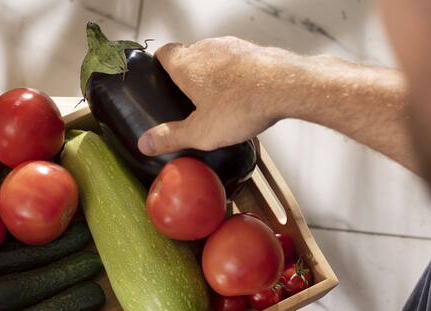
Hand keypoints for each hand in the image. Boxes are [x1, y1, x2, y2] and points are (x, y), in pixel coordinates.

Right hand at [138, 37, 299, 155]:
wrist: (285, 86)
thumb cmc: (243, 105)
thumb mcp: (200, 132)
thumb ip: (171, 137)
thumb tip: (145, 143)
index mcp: (186, 64)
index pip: (163, 53)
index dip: (159, 66)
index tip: (159, 78)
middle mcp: (206, 48)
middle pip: (188, 55)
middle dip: (187, 75)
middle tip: (189, 99)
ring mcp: (231, 46)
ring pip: (213, 57)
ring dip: (212, 74)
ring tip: (218, 99)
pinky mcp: (253, 50)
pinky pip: (237, 61)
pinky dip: (235, 74)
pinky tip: (242, 94)